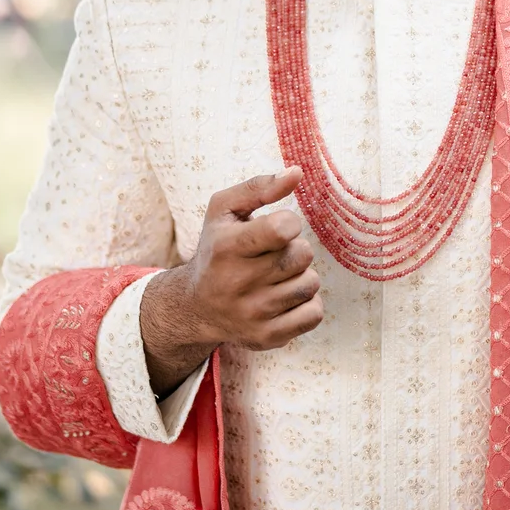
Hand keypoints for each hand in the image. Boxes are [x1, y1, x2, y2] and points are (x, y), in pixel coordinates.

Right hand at [138, 167, 323, 394]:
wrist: (195, 306)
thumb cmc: (217, 248)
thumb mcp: (224, 210)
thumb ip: (259, 186)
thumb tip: (296, 172)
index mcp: (226, 247)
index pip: (283, 229)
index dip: (289, 224)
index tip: (277, 229)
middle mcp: (237, 283)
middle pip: (302, 256)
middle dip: (294, 249)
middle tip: (272, 254)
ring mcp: (253, 314)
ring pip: (310, 284)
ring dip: (300, 276)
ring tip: (276, 276)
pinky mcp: (267, 337)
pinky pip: (314, 314)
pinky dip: (306, 303)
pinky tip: (284, 298)